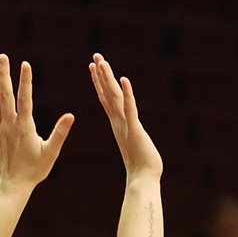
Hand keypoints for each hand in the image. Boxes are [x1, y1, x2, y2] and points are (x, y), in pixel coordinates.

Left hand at [0, 55, 73, 189]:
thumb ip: (60, 132)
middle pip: (6, 95)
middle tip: (3, 56)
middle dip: (6, 75)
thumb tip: (71, 116)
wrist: (13, 184)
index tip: (25, 64)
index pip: (25, 99)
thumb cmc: (35, 170)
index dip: (25, 81)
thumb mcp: (51, 152)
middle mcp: (9, 125)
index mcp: (25, 127)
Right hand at [89, 54, 161, 178]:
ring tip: (101, 62)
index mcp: (118, 123)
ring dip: (108, 79)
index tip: (94, 67)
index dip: (99, 82)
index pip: (106, 98)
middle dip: (101, 74)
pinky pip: (130, 108)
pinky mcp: (135, 130)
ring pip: (114, 97)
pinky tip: (124, 80)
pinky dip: (127, 94)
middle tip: (95, 57)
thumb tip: (129, 132)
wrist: (143, 179)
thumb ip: (130, 134)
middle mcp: (118, 121)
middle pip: (107, 93)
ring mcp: (125, 125)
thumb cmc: (141, 165)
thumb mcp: (133, 143)